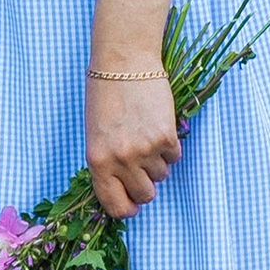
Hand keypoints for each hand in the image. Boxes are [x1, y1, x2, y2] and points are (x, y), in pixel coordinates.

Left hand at [84, 65, 179, 222]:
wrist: (124, 62)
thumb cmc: (105, 96)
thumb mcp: (96, 135)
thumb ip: (107, 165)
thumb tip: (124, 192)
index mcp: (97, 161)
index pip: (116, 206)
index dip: (127, 208)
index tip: (131, 202)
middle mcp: (121, 160)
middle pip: (145, 196)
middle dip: (145, 184)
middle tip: (140, 164)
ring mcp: (145, 150)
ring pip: (161, 176)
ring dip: (156, 161)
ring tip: (144, 134)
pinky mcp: (166, 137)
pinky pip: (174, 157)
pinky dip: (169, 146)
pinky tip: (156, 125)